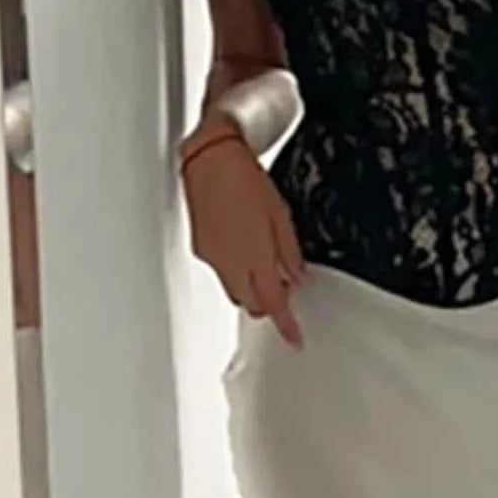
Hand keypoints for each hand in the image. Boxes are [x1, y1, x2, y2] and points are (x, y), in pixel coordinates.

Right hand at [183, 130, 306, 347]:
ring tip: (261, 262)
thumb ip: (289, 253)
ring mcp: (213, 259)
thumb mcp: (280, 216)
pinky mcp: (201, 249)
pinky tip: (241, 246)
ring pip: (235, 291)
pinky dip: (235, 269)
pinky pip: (221, 272)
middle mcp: (231, 266)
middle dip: (268, 303)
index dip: (287, 326)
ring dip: (250, 288)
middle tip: (282, 287)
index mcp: (255, 260)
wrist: (209, 157)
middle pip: (253, 304)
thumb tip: (296, 277)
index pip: (275, 305)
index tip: (295, 339)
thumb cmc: (243, 178)